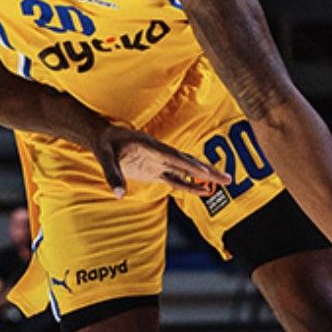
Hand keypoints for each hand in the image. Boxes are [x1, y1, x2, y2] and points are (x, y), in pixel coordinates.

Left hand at [90, 126, 230, 196]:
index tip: (206, 173)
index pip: (175, 159)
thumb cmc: (105, 144)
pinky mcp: (156, 171)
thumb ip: (112, 175)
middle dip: (208, 172)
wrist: (103, 138)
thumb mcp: (104, 157)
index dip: (190, 167)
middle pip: (188, 163)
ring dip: (204, 177)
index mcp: (151, 147)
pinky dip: (190, 186)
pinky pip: (176, 179)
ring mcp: (160, 163)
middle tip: (227, 179)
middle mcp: (160, 154)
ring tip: (224, 183)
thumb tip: (118, 194)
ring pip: (187, 170)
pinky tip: (203, 191)